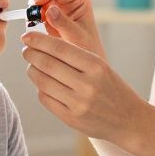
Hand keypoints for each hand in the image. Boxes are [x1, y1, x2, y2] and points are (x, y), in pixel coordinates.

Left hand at [22, 16, 147, 143]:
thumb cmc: (112, 88)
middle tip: (25, 49)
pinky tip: (43, 84)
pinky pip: (45, 99)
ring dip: (32, 71)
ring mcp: (78, 103)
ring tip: (32, 66)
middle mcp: (87, 84)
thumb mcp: (101, 66)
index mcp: (96, 66)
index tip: (27, 36)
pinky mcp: (71, 119)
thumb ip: (76, 55)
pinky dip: (40, 88)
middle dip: (31, 54)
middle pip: (47, 64)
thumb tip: (42, 42)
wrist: (129, 120)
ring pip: (42, 82)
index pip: (59, 48)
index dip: (38, 40)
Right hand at [29, 0, 104, 57]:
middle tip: (30, 12)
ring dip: (33, 11)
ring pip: (39, 3)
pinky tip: (33, 28)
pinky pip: (35, 15)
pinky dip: (32, 20)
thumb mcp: (78, 36)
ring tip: (32, 22)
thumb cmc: (88, 47)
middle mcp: (67, 1)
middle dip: (37, 0)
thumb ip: (64, 23)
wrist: (84, 63)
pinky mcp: (47, 20)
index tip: (38, 1)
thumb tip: (49, 9)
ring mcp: (56, 10)